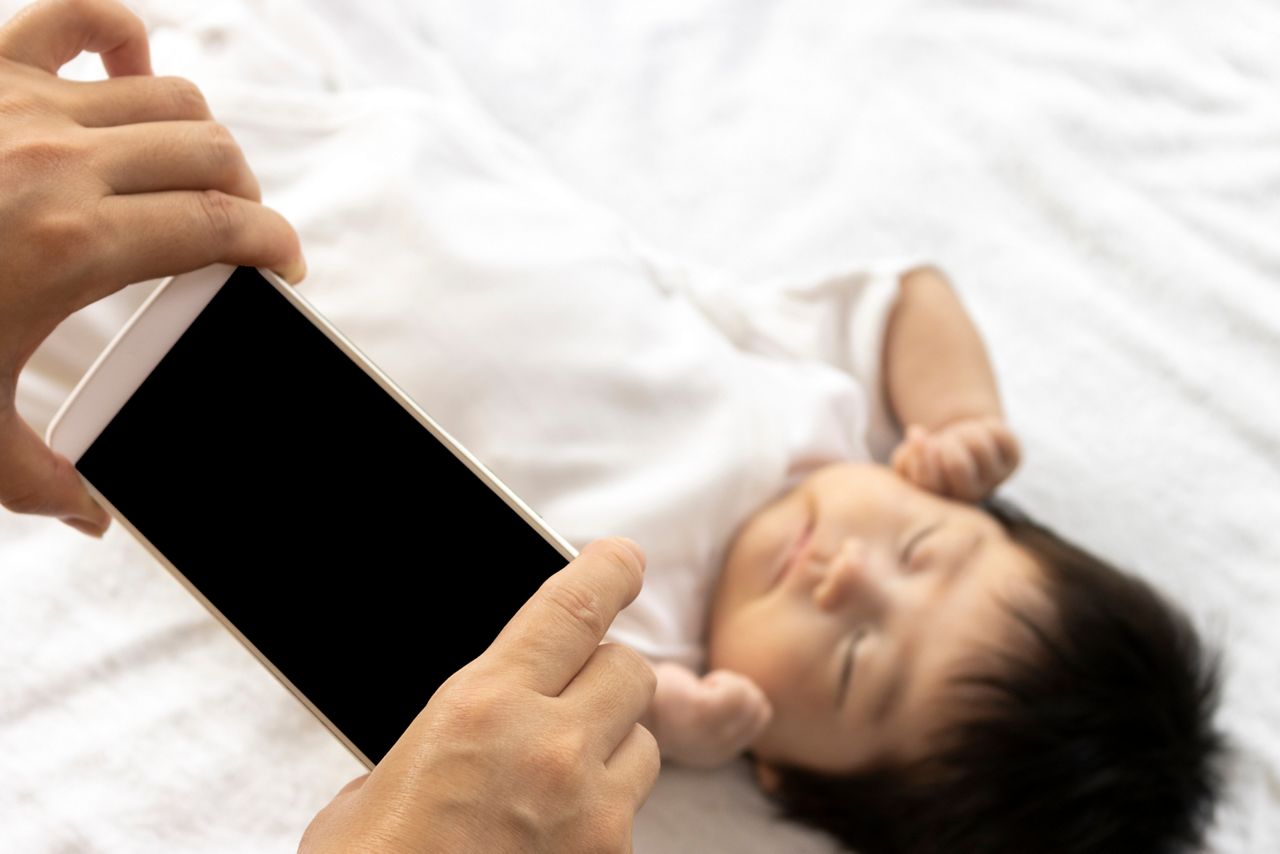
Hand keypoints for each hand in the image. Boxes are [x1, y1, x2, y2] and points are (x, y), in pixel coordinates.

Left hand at [0, 0, 304, 536]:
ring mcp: (19, 104)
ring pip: (170, 94)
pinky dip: (123, 39)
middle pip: (214, 154)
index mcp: (77, 244)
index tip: (285, 268)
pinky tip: (126, 76)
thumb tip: (96, 517)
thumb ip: (46, 483)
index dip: (277, 245)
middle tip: (237, 237)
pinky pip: (81, 18)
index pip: (226, 226)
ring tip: (192, 176)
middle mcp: (60, 161)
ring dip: (201, 138)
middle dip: (247, 197)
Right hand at [299, 538, 660, 853]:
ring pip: (642, 743)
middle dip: (607, 673)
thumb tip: (489, 710)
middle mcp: (551, 748)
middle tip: (576, 693)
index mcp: (482, 706)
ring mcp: (592, 813)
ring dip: (613, 746)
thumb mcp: (385, 777)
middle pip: (629, 670)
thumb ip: (453, 725)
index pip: (572, 609)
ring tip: (558, 778)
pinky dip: (604, 810)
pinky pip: (630, 812)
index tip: (623, 558)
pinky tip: (555, 834)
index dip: (607, 571)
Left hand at [647, 662, 772, 768]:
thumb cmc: (666, 696)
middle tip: (710, 687)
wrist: (632, 697)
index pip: (761, 716)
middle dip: (742, 688)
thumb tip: (759, 705)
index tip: (714, 692)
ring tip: (705, 686)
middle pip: (760, 708)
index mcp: (716, 753)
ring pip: (751, 700)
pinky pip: (737, 693)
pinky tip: (703, 684)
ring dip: (732, 683)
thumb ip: (729, 718)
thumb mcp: (703, 715)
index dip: (744, 695)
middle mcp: (715, 750)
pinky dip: (724, 681)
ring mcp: (709, 735)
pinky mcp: (702, 714)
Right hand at [890, 416, 1020, 501]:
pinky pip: (999, 432)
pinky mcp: (1014, 459)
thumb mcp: (910, 460)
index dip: (921, 453)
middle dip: (946, 442)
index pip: (929, 481)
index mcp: (942, 500)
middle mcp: (972, 495)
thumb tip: (917, 434)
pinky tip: (981, 435)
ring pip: (978, 444)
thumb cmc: (931, 455)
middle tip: (945, 440)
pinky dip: (986, 424)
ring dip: (965, 431)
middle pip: (956, 463)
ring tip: (961, 437)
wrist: (962, 446)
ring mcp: (996, 478)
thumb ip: (905, 456)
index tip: (919, 434)